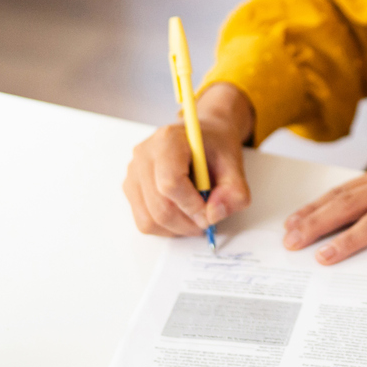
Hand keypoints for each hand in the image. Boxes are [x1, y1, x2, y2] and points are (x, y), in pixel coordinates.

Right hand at [124, 82, 255, 237]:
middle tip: (208, 220)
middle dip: (188, 223)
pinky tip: (182, 213)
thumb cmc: (216, 148)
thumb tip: (213, 214)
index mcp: (168, 140)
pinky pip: (144, 222)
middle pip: (159, 207)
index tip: (209, 210)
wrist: (204, 138)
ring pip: (149, 220)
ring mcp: (133, 172)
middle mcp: (144, 154)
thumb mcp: (236, 166)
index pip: (170, 183)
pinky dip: (166, 227)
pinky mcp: (131, 188)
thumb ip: (234, 193)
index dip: (192, 206)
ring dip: (178, 228)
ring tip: (196, 216)